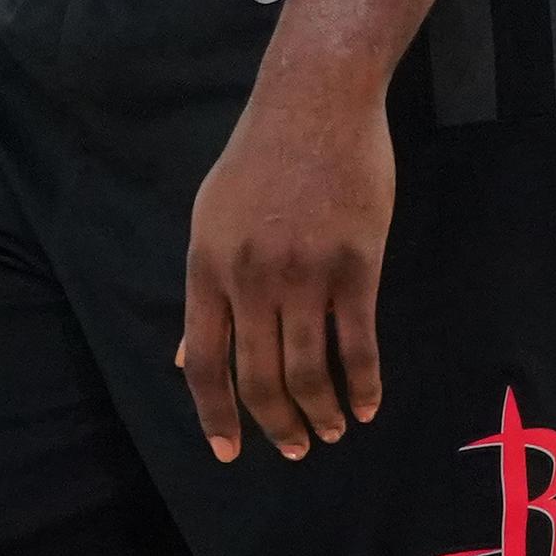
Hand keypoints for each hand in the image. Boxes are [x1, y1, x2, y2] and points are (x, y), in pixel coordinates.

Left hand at [179, 70, 392, 462]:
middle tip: (292, 449)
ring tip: (330, 431)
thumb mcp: (211, 218)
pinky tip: (365, 405)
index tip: (229, 452)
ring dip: (320, 412)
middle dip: (275, 425)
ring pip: (308, 370)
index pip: (205, 361)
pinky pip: (358, 344)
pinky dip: (361, 385)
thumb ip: (206, 291)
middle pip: (258, 377)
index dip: (215, 416)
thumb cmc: (259, 159)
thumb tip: (190, 359)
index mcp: (208, 265)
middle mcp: (251, 277)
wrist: (315, 102)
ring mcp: (305, 272)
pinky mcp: (356, 265)